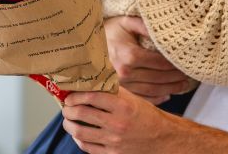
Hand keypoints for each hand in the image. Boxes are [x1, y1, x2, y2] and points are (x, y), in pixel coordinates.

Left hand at [62, 88, 179, 153]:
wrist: (161, 138)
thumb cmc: (145, 115)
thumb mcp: (132, 98)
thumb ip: (112, 90)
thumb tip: (91, 80)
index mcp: (123, 106)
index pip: (91, 97)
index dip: (76, 95)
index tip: (70, 95)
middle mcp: (117, 123)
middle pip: (82, 113)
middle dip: (68, 109)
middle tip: (66, 106)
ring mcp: (113, 140)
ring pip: (80, 132)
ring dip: (69, 124)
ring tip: (68, 119)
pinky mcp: (112, 153)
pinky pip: (87, 147)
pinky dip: (79, 139)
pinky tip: (78, 134)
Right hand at [104, 16, 190, 103]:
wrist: (85, 45)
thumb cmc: (108, 31)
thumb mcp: (126, 22)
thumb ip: (146, 26)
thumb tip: (166, 32)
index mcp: (129, 55)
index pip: (160, 63)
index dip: (175, 64)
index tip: (187, 63)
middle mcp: (125, 73)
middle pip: (159, 78)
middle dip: (176, 77)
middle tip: (190, 76)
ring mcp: (121, 85)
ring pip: (153, 90)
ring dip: (170, 88)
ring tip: (183, 85)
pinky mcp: (118, 92)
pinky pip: (141, 98)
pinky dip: (156, 98)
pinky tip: (167, 95)